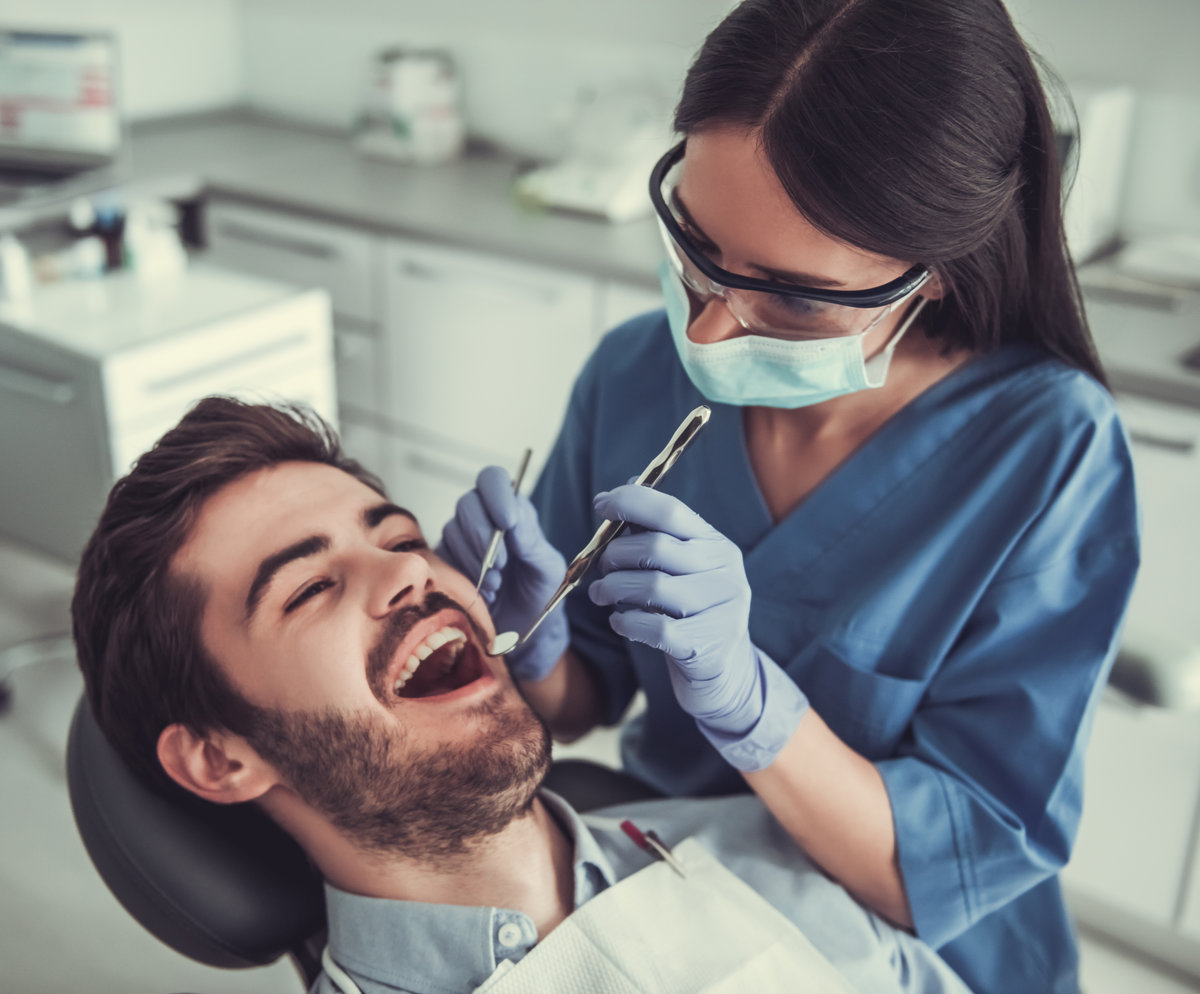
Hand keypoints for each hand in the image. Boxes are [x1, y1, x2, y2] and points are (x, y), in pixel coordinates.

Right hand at [437, 466, 567, 680]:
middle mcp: (482, 518)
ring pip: (452, 529)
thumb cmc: (539, 592)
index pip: (494, 480)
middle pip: (468, 503)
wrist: (523, 629)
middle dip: (485, 534)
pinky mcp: (443, 563)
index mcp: (512, 509)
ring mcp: (460, 540)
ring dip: (476, 559)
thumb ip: (531, 540)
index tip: (508, 522)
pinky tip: (483, 591)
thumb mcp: (547, 567)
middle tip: (502, 565)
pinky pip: (441, 557)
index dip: (497, 494)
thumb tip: (511, 519)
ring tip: (497, 584)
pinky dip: (463, 575)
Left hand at [587, 485, 807, 770]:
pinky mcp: (705, 645)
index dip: (630, 502)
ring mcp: (720, 610)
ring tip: (602, 595)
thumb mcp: (685, 570)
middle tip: (601, 568)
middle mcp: (725, 573)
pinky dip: (626, 622)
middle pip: (656, 548)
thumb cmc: (693, 613)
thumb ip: (658, 533)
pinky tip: (620, 622)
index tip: (600, 504)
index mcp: (717, 546)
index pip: (671, 511)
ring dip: (614, 589)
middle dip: (615, 555)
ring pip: (652, 586)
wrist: (726, 675)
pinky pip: (654, 626)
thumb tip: (625, 487)